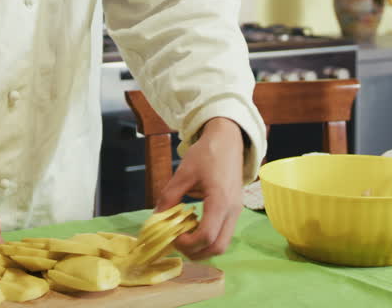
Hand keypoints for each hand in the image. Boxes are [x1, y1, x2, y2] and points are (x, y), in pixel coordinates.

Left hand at [155, 117, 244, 260]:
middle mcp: (232, 210)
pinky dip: (208, 237)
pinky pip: (223, 234)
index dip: (187, 243)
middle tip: (178, 241)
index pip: (207, 236)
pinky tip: (194, 225)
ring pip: (222, 244)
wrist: (228, 140)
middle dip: (196, 252)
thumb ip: (169, 197)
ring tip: (185, 234)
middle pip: (218, 248)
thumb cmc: (206, 153)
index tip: (173, 236)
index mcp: (220, 200)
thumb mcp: (183, 173)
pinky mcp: (235, 210)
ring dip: (203, 247)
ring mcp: (236, 211)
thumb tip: (155, 218)